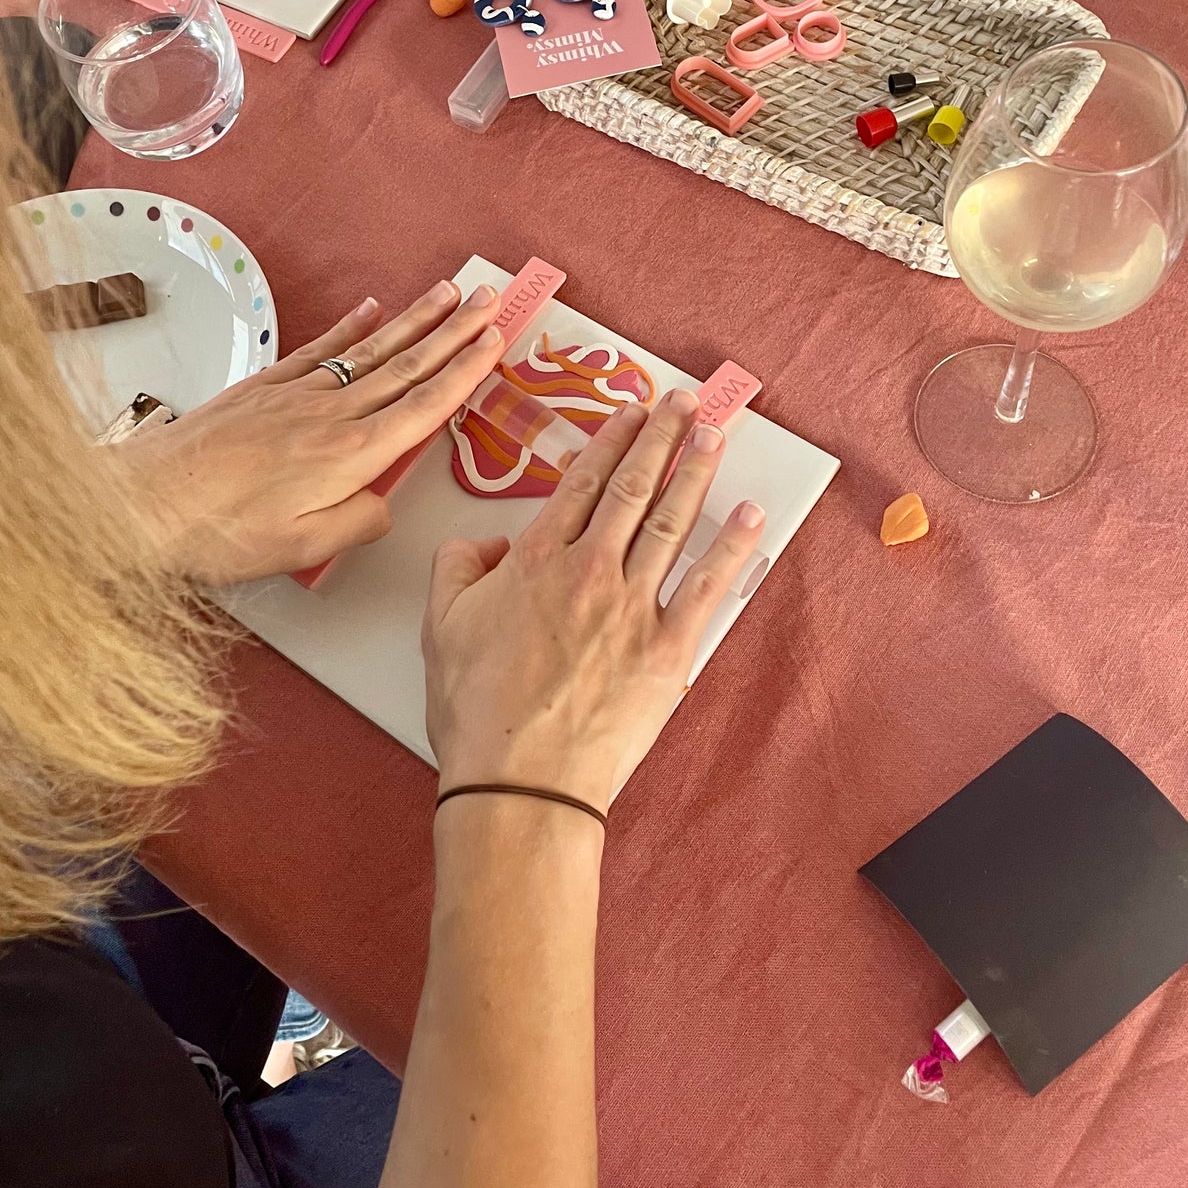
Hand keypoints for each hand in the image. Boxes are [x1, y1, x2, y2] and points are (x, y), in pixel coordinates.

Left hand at [114, 280, 504, 584]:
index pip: (425, 404)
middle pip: (407, 365)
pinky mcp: (264, 388)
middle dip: (454, 331)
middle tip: (489, 299)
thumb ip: (358, 522)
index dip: (465, 371)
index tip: (495, 341)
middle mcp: (332, 413)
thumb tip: (383, 503)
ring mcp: (297, 394)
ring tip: (447, 293)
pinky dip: (350, 328)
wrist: (145, 500)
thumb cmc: (220, 530)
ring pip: (370, 350)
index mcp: (352, 453)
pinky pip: (321, 350)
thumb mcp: (304, 547)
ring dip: (414, 320)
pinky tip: (371, 310)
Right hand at [425, 390, 766, 811]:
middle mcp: (589, 570)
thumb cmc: (476, 712)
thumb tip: (487, 543)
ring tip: (715, 436)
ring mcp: (632, 608)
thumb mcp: (440, 627)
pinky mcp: (667, 650)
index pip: (583, 482)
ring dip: (697, 472)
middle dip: (662, 437)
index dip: (612, 440)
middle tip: (684, 403)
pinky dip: (731, 546)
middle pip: (633, 487)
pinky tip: (748, 515)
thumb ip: (458, 567)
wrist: (519, 783)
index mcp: (535, 560)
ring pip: (671, 522)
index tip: (632, 412)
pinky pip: (707, 586)